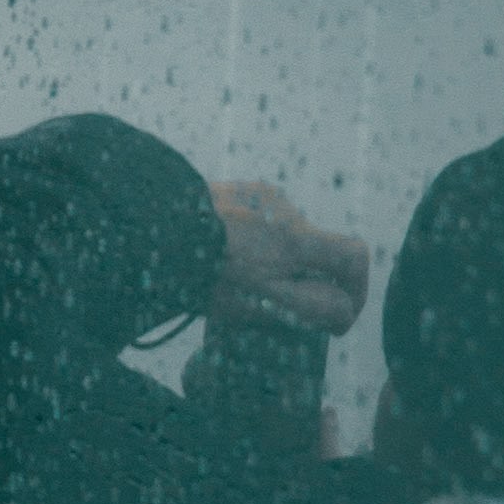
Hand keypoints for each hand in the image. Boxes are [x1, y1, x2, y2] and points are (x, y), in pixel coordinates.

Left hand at [207, 179, 368, 337]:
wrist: (148, 229)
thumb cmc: (205, 274)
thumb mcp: (265, 302)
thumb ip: (316, 306)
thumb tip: (343, 308)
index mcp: (296, 237)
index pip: (354, 256)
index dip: (355, 289)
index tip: (335, 314)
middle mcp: (282, 207)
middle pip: (316, 249)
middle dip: (305, 279)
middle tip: (272, 303)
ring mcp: (254, 194)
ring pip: (282, 236)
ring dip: (273, 260)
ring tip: (235, 280)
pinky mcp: (228, 190)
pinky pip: (254, 221)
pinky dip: (248, 242)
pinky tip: (220, 258)